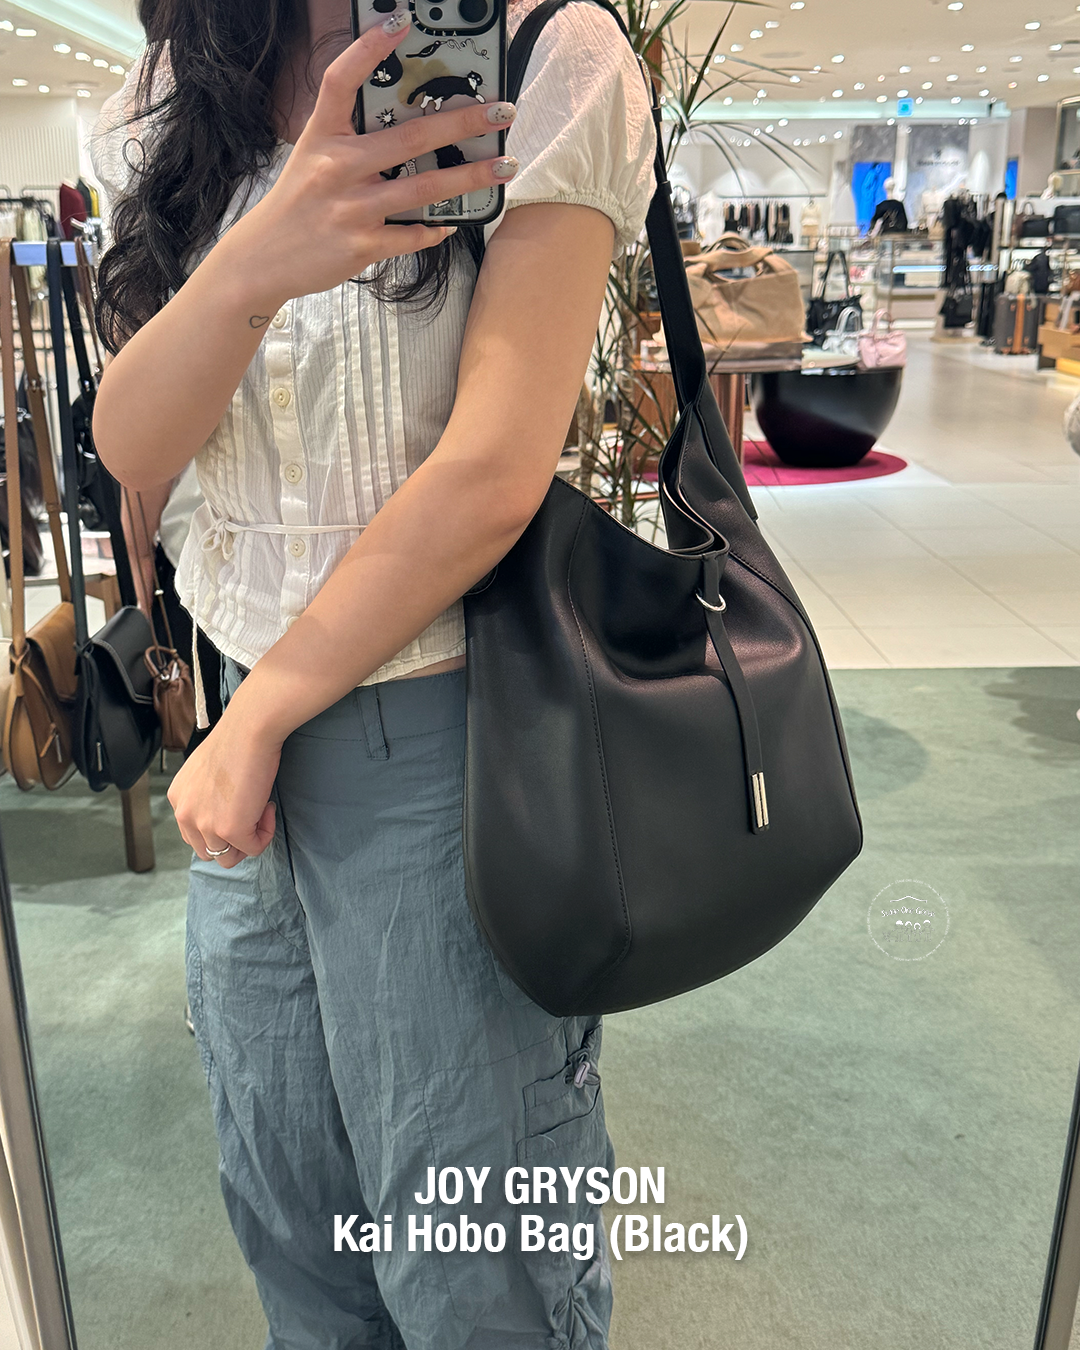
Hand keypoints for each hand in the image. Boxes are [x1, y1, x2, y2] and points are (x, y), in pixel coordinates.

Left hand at [167, 707, 280, 867]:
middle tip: (252, 818)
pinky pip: (254, 848)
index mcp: (178, 798)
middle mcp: (185, 814)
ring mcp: (206, 825)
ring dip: (248, 841)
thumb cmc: (235, 741)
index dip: (220, 828)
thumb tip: (228, 811)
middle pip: (207, 851)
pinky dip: (266, 833)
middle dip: (232, 841)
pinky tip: (267, 807)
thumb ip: (207, 795)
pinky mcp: (231, 830)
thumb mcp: (206, 771)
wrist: (249, 730)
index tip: (239, 808)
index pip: (193, 834)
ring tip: (260, 812)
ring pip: (227, 858)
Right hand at [219, 16, 518, 308]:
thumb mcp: (312, 157)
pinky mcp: (363, 245)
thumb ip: (351, 139)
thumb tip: (403, 126)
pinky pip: (411, 236)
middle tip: (500, 111)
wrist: (263, 258)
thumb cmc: (296, 204)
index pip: (342, 81)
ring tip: (503, 167)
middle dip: (463, 121)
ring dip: (470, 177)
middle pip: (410, 137)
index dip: (369, 48)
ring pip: (424, 187)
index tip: (401, 22)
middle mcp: (338, 168)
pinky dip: (434, 230)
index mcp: (323, 136)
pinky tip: (449, 225)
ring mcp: (353, 208)